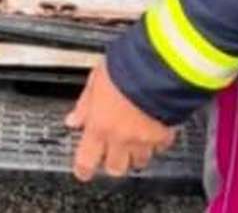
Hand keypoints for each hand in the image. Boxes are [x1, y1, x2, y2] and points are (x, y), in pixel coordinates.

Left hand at [65, 61, 175, 180]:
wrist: (155, 66)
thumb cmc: (123, 68)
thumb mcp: (95, 80)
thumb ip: (84, 104)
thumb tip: (73, 119)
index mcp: (99, 125)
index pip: (86, 159)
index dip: (84, 170)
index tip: (83, 171)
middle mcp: (120, 137)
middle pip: (115, 167)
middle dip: (113, 163)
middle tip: (112, 154)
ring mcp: (143, 139)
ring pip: (140, 161)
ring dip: (136, 154)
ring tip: (135, 141)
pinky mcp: (164, 134)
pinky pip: (160, 146)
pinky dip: (157, 142)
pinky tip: (155, 130)